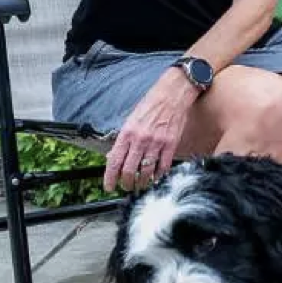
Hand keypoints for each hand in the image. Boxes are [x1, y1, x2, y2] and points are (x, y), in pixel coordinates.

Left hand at [104, 72, 198, 191]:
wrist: (172, 94)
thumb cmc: (150, 105)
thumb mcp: (131, 119)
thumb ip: (123, 139)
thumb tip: (113, 157)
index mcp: (127, 133)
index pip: (114, 161)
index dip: (110, 178)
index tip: (109, 187)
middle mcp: (140, 140)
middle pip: (129, 171)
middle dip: (126, 183)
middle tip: (126, 187)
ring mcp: (156, 143)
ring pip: (146, 172)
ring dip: (141, 183)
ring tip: (140, 185)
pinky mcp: (171, 145)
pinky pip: (163, 167)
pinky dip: (158, 176)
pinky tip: (155, 178)